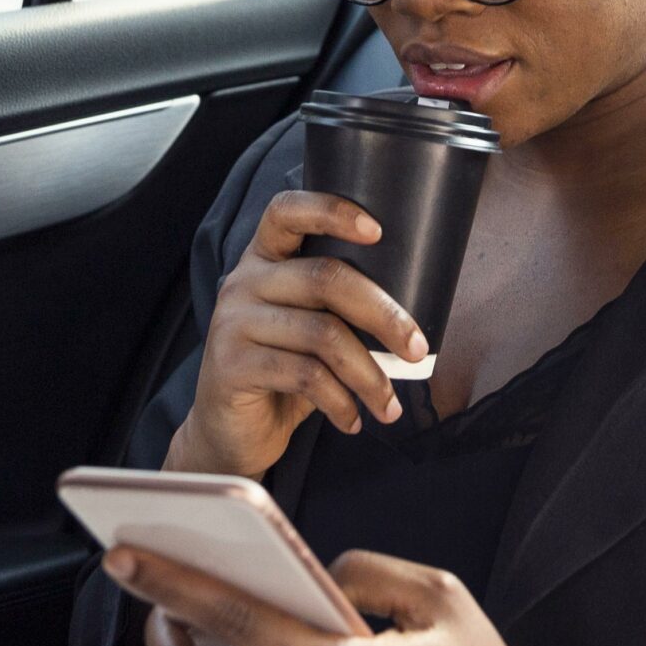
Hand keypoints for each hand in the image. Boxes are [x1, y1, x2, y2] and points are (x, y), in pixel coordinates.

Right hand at [163, 191, 429, 479]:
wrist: (228, 433)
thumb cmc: (282, 376)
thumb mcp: (308, 330)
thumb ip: (337, 309)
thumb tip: (413, 315)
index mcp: (263, 260)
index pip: (287, 212)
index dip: (332, 211)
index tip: (378, 231)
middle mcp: (243, 282)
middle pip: (325, 278)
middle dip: (383, 315)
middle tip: (417, 350)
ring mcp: (233, 323)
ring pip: (322, 335)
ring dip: (369, 375)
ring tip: (389, 405)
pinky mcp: (231, 366)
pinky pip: (305, 376)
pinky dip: (341, 402)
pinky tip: (353, 420)